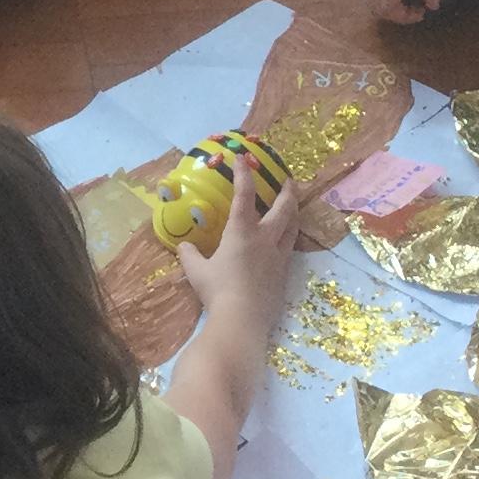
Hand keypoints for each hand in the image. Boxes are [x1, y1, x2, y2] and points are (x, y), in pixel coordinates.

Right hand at [177, 150, 302, 324]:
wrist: (242, 319)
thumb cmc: (217, 291)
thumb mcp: (196, 272)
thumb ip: (190, 256)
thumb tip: (184, 246)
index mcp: (241, 232)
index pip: (243, 195)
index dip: (243, 174)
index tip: (242, 158)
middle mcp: (264, 239)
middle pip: (283, 207)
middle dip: (287, 190)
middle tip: (289, 180)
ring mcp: (278, 257)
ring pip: (293, 227)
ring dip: (294, 213)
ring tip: (294, 206)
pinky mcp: (284, 275)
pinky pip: (289, 250)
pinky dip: (289, 239)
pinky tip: (286, 242)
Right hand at [361, 0, 442, 25]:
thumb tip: (433, 6)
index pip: (389, 7)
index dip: (405, 17)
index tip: (421, 11)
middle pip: (378, 10)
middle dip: (397, 16)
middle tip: (415, 9)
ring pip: (371, 5)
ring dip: (388, 10)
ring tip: (406, 3)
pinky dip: (382, 2)